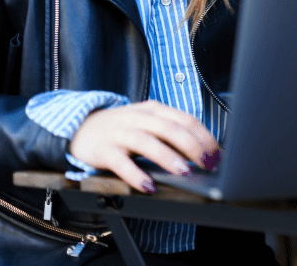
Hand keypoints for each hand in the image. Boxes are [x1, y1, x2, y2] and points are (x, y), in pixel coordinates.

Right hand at [68, 100, 219, 192]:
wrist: (80, 128)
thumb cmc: (121, 128)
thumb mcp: (147, 123)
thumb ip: (170, 132)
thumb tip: (202, 152)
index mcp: (153, 110)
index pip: (185, 119)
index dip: (204, 136)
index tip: (217, 153)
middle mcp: (138, 118)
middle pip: (170, 128)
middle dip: (192, 146)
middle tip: (207, 163)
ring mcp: (119, 133)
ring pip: (147, 141)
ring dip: (168, 157)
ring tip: (185, 172)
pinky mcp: (103, 150)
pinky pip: (121, 162)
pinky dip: (136, 174)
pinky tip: (148, 185)